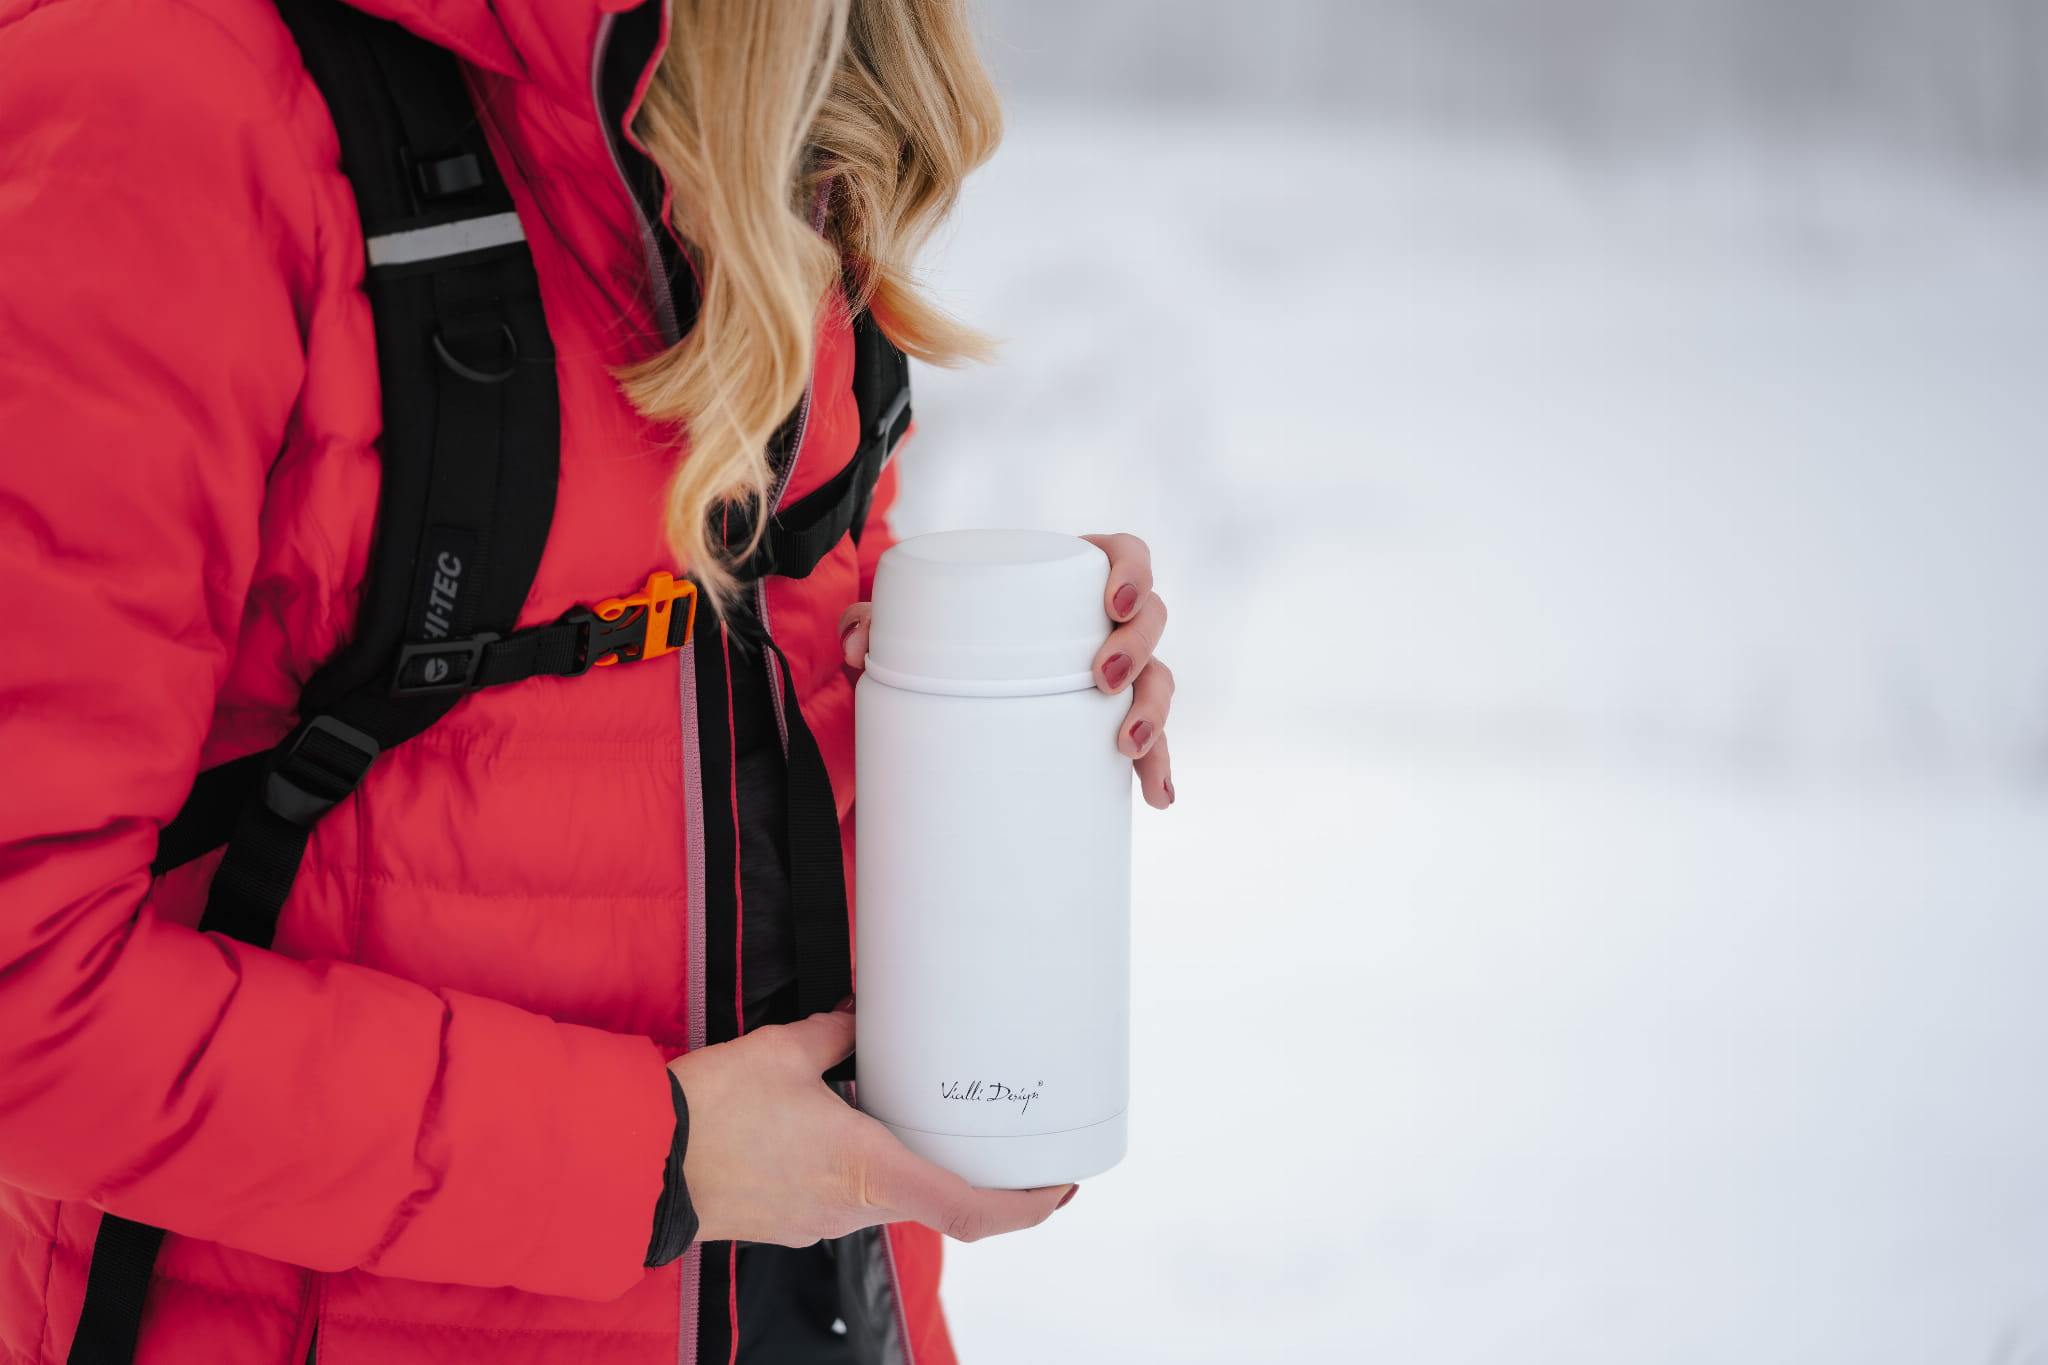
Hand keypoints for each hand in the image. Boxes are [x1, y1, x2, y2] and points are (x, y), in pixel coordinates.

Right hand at [667, 1009, 1074, 1245]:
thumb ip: (835, 1035)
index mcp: (871, 1170)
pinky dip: (855, 1167)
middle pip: (934, 1200)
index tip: (1057, 1188)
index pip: (971, 1209)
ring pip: (885, 1196)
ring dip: (901, 1161)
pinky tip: (835, 1128)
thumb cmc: (711, 1111)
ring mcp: (819, 1222)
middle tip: (993, 1137)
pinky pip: (840, 1197)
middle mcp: (853, 1208)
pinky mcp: (788, 1223)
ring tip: (902, 1114)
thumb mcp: (785, 1050)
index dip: (1026, 1205)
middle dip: (963, 1170)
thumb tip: (856, 1017)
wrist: (642, 1159)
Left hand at [839, 531, 1175, 808]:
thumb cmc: (944, 634)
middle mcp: (1104, 623)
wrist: (944, 689)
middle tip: (1100, 678)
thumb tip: (856, 645)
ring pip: (1159, 681)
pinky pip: (1150, 741)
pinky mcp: (1111, 722)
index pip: (1127, 555)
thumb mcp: (910, 624)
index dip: (1134, 574)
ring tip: (1125, 748)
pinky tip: (1158, 796)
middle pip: (1153, 620)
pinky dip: (1158, 767)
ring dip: (1154, 714)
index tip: (1112, 605)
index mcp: (1072, 577)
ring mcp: (1116, 673)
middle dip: (1138, 650)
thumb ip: (875, 621)